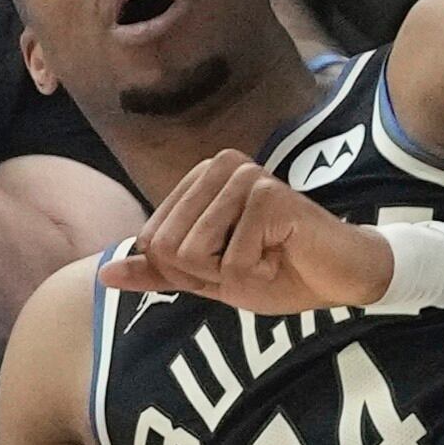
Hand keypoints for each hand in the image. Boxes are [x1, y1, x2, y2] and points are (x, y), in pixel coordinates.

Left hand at [98, 149, 396, 313]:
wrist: (339, 278)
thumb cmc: (279, 271)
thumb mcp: (209, 278)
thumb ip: (159, 272)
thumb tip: (104, 274)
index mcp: (201, 178)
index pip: (153, 242)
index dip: (188, 272)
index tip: (230, 262)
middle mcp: (221, 166)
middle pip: (168, 247)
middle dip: (207, 274)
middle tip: (251, 262)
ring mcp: (246, 177)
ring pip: (195, 253)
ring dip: (232, 275)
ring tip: (267, 258)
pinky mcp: (269, 196)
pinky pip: (233, 260)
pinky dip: (257, 274)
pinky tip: (283, 257)